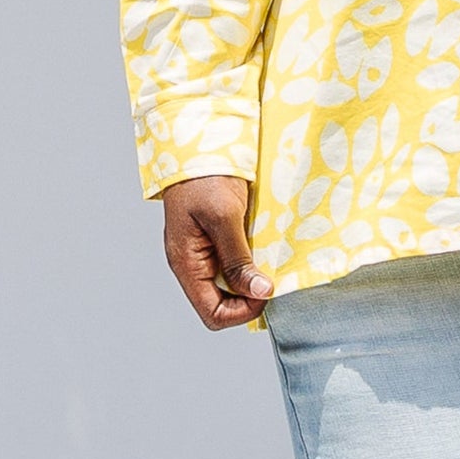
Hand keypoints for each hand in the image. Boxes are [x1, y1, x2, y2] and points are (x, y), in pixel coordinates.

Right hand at [160, 176, 271, 329]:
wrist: (200, 144)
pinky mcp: (218, 240)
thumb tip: (260, 292)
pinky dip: (253, 262)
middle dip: (250, 297)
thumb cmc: (204, 177)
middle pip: (223, 304)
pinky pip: (236, 263)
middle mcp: (194, 265)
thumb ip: (239, 258)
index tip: (265, 291)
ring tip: (270, 262)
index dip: (242, 312)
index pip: (213, 314)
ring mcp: (205, 253)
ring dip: (254, 279)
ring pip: (233, 285)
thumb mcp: (224, 217)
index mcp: (187, 265)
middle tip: (273, 277)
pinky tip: (266, 249)